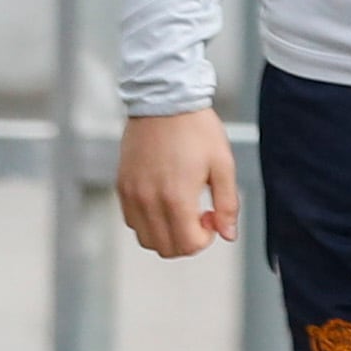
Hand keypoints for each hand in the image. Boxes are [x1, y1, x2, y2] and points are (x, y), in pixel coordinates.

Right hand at [117, 108, 239, 256]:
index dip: (205, 239)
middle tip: (201, 214)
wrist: (165, 102)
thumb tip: (228, 235)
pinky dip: (150, 222)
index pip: (186, 245)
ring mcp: (131, 194)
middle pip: (165, 248)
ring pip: (146, 239)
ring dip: (167, 233)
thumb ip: (227, 204)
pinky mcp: (121, 186)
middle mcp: (148, 200)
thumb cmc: (198, 131)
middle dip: (187, 240)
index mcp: (175, 197)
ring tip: (183, 207)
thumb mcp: (223, 165)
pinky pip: (132, 221)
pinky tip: (165, 200)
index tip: (212, 216)